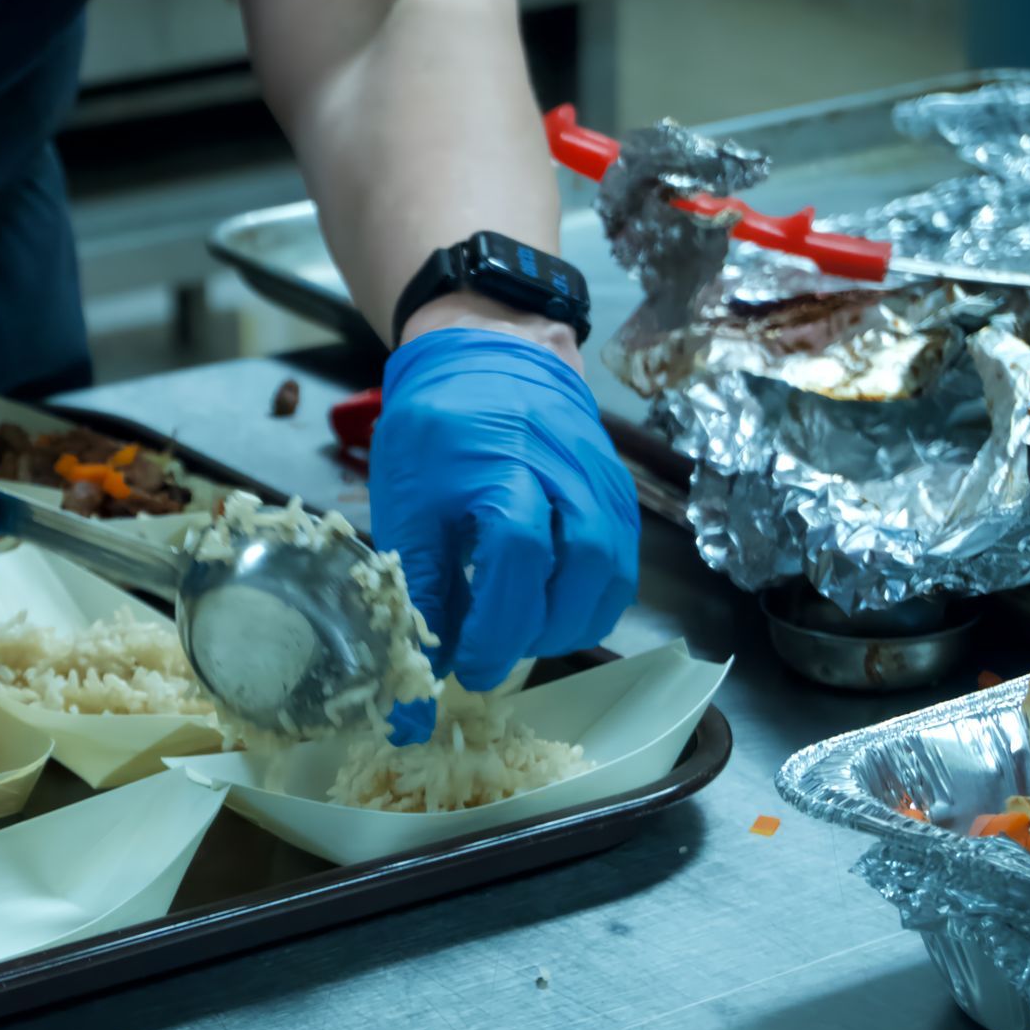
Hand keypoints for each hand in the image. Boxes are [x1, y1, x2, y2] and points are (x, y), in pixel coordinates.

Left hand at [372, 327, 638, 743]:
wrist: (496, 359)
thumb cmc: (438, 432)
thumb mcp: (407, 497)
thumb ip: (421, 580)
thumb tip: (424, 669)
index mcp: (502, 463)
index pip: (516, 555)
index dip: (494, 625)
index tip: (464, 669)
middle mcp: (566, 472)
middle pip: (578, 568)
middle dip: (532, 633)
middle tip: (487, 657)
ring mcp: (604, 484)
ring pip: (610, 576)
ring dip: (564, 626)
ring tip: (516, 638)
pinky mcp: (622, 499)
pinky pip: (622, 570)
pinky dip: (589, 607)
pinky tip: (549, 615)